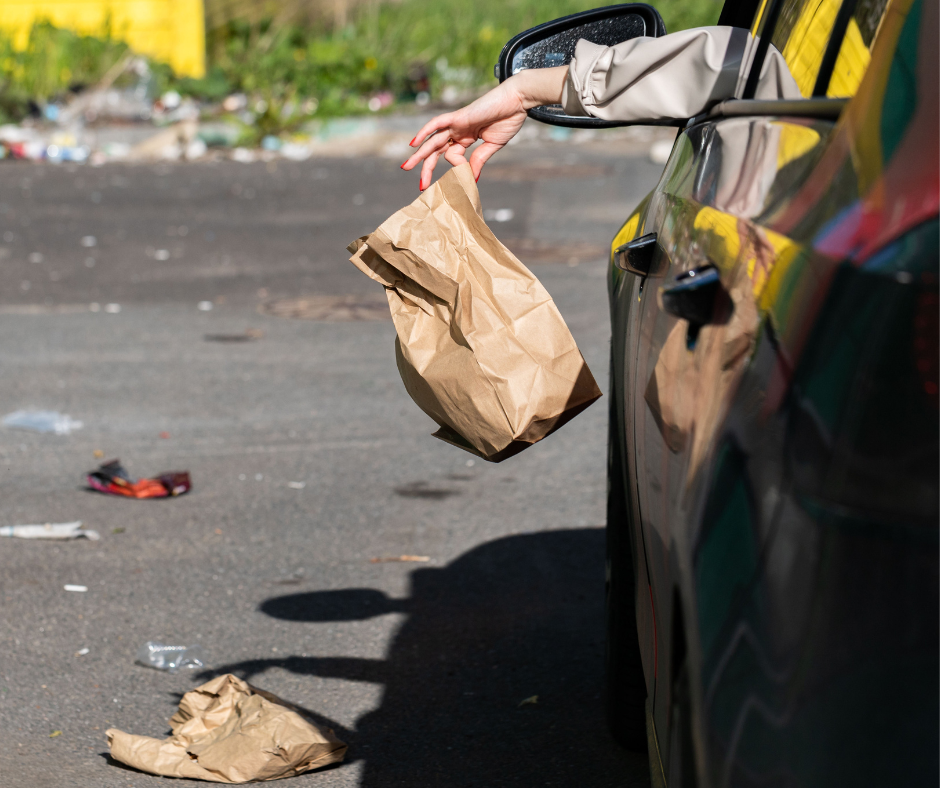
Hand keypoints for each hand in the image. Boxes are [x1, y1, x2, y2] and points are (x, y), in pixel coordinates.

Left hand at [402, 66, 566, 189]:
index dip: (459, 169)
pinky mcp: (458, 116)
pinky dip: (424, 131)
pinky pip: (436, 123)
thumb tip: (472, 178)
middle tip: (420, 185)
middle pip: (436, 150)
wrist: (517, 101)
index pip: (452, 156)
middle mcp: (457, 131)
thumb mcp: (492, 146)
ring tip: (406, 167)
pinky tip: (413, 144)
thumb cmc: (508, 119)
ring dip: (419, 155)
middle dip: (426, 167)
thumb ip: (480, 160)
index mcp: (465, 138)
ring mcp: (456, 123)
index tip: (469, 176)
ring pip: (433, 141)